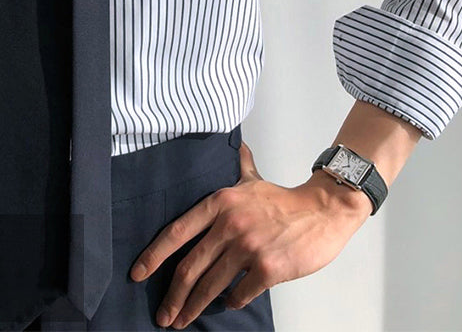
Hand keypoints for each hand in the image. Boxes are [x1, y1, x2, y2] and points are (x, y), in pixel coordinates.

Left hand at [129, 140, 371, 328]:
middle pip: (190, 267)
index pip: (177, 231)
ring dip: (194, 307)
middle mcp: (229, 224)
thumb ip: (239, 167)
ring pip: (211, 285)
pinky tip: (227, 305)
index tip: (137, 274)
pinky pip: (240, 293)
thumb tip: (236, 146)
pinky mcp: (268, 268)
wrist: (323, 210)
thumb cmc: (285, 200)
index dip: (154, 256)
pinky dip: (231, 302)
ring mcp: (248, 247)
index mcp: (220, 202)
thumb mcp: (253, 180)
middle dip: (172, 296)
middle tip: (163, 315)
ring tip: (183, 321)